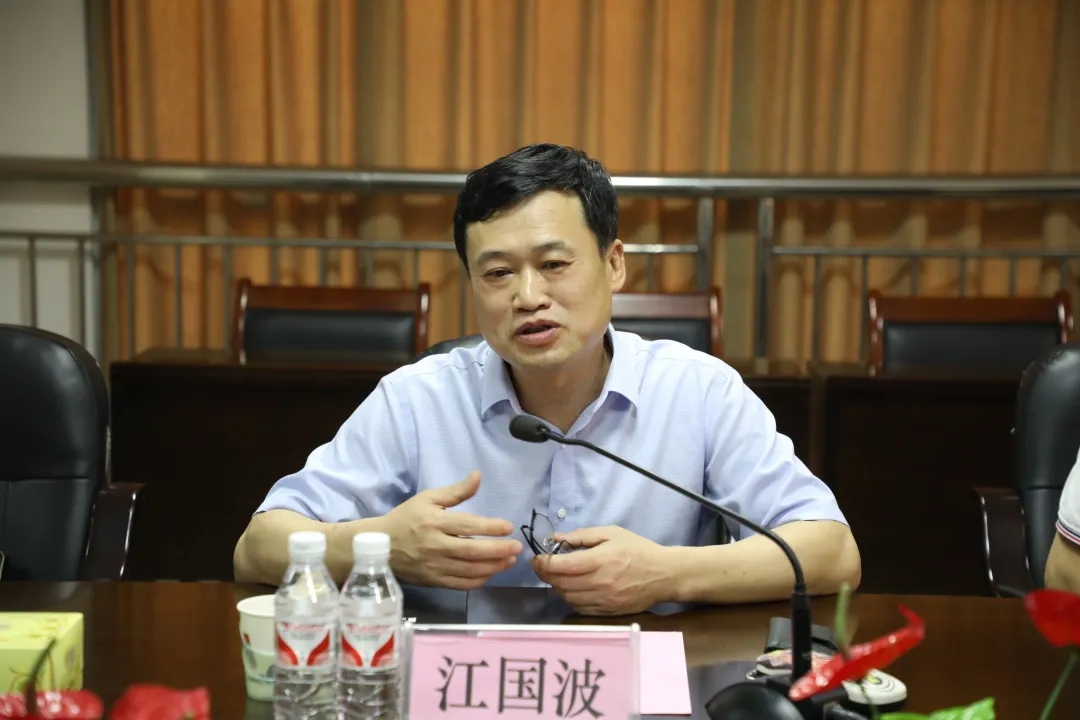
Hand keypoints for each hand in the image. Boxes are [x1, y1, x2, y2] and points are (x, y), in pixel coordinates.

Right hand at [382, 471, 522, 589]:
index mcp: (435, 522)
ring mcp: (435, 566)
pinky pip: (461, 585)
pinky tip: (490, 573)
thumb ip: (456, 491)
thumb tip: (478, 476)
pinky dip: (478, 581)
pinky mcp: (434, 581)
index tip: (508, 527)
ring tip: (510, 560)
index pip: (468, 526)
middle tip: (517, 548)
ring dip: (493, 567)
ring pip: (470, 570)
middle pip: (472, 551)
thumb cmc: (406, 518)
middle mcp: (436, 546)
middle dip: (499, 550)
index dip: (491, 527)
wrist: (380, 547)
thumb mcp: (428, 498)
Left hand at [531, 526, 672, 615]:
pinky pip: (579, 608)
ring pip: (568, 598)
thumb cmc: (638, 549)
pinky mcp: (607, 612)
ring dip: (557, 587)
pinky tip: (572, 589)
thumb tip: (556, 538)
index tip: (537, 559)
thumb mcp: (612, 533)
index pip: (562, 566)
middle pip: (561, 583)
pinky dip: (570, 599)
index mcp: (601, 560)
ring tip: (557, 576)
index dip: (543, 563)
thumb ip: (582, 536)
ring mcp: (603, 600)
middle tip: (541, 567)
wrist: (664, 575)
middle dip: (545, 575)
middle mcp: (600, 583)